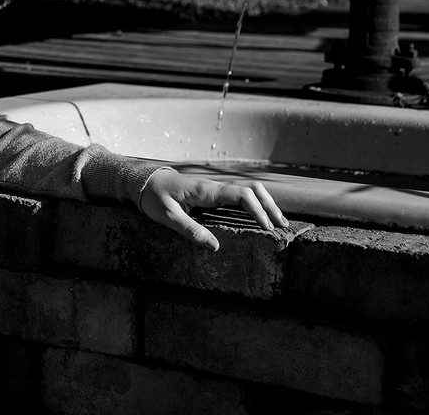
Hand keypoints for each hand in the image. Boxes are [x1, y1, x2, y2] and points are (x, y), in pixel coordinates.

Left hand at [139, 168, 287, 250]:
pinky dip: (254, 204)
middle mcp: (214, 187)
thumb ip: (190, 230)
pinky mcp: (212, 193)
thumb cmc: (154, 198)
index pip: (241, 195)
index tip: (267, 227)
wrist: (145, 181)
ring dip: (265, 204)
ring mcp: (215, 189)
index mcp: (206, 190)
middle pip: (252, 189)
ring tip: (278, 223)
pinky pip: (239, 196)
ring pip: (248, 190)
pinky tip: (260, 218)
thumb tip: (216, 247)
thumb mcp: (167, 217)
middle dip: (270, 206)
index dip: (258, 210)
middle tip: (282, 226)